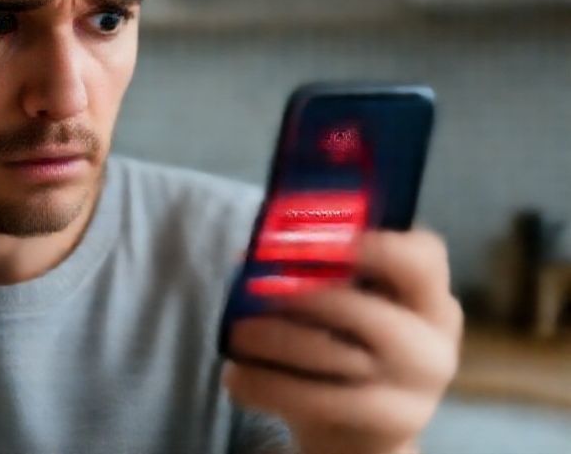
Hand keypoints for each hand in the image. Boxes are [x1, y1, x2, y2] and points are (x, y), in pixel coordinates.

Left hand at [222, 229, 462, 453]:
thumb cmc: (346, 344)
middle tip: (256, 291)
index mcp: (427, 294)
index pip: (423, 257)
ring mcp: (418, 386)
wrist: (363, 430)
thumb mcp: (346, 304)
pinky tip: (236, 378)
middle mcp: (434, 338)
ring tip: (238, 335)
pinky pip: (320, 400)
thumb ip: (316, 272)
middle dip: (306, 298)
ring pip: (338, 355)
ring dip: (275, 340)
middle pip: (371, 311)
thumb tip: (250, 254)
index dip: (376, 245)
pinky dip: (268, 386)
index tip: (324, 239)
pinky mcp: (391, 423)